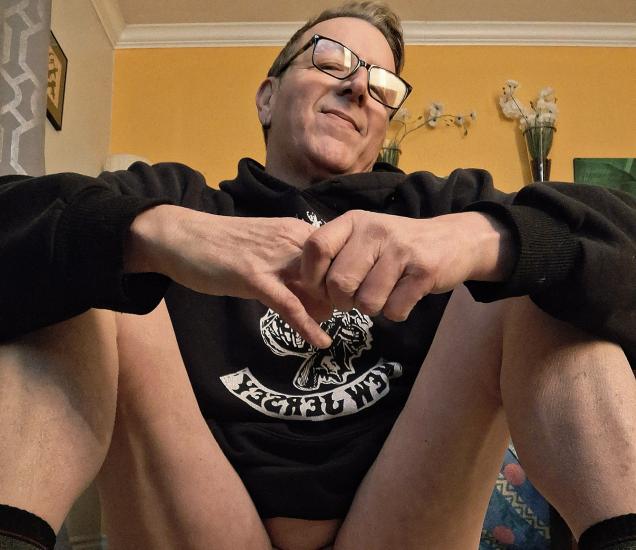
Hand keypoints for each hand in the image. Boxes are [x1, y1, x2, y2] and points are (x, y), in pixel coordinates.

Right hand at [124, 205, 331, 347]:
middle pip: (332, 274)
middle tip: (333, 314)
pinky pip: (289, 305)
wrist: (181, 236)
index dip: (343, 279)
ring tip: (329, 328)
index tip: (341, 296)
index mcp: (296, 231)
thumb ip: (294, 271)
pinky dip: (307, 325)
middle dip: (338, 297)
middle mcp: (291, 240)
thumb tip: (321, 300)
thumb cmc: (223, 245)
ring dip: (328, 311)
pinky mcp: (254, 277)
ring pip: (316, 288)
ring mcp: (273, 259)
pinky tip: (320, 341)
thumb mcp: (267, 250)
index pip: (338, 257)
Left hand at [300, 210, 513, 320]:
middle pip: (339, 283)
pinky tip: (404, 295)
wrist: (452, 240)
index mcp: (353, 221)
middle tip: (358, 296)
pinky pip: (394, 310)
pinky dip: (396, 312)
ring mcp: (400, 250)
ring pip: (367, 302)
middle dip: (344, 301)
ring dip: (372, 308)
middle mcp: (374, 231)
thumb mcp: (363, 237)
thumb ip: (334, 254)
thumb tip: (306, 286)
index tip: (323, 288)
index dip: (312, 277)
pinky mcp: (424, 271)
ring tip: (384, 292)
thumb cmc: (397, 245)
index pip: (315, 248)